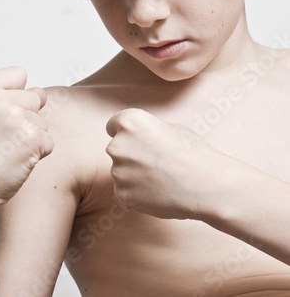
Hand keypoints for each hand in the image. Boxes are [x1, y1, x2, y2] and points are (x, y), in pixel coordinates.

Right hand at [0, 67, 53, 212]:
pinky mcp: (33, 138)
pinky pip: (49, 142)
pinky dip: (38, 155)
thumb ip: (11, 97)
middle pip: (35, 99)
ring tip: (4, 153)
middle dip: (25, 119)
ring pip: (43, 122)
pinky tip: (15, 163)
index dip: (15, 96)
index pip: (19, 74)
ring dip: (31, 138)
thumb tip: (41, 92)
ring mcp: (15, 116)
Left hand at [106, 108, 220, 219]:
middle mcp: (117, 144)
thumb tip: (138, 138)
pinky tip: (158, 191)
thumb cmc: (192, 151)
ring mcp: (118, 170)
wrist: (204, 183)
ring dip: (135, 175)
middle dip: (131, 155)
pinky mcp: (122, 193)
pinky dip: (138, 192)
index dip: (127, 134)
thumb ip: (147, 131)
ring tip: (162, 178)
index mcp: (129, 122)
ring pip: (122, 171)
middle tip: (156, 163)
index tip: (138, 141)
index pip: (113, 126)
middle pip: (117, 149)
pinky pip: (126, 191)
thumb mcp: (170, 127)